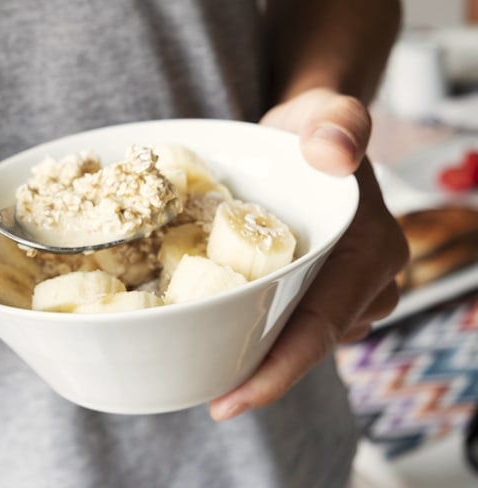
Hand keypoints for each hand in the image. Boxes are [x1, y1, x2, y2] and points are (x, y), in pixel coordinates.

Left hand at [209, 88, 408, 419]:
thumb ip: (335, 122)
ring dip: (253, 356)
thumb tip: (333, 153)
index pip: (321, 325)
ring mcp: (340, 292)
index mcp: (368, 250)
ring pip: (294, 337)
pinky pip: (285, 320)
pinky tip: (215, 336)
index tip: (230, 401)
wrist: (308, 139)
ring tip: (203, 374)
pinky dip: (253, 330)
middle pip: (305, 344)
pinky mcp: (315, 291)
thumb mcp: (325, 112)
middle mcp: (362, 282)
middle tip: (209, 401)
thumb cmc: (314, 128)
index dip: (277, 370)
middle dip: (259, 377)